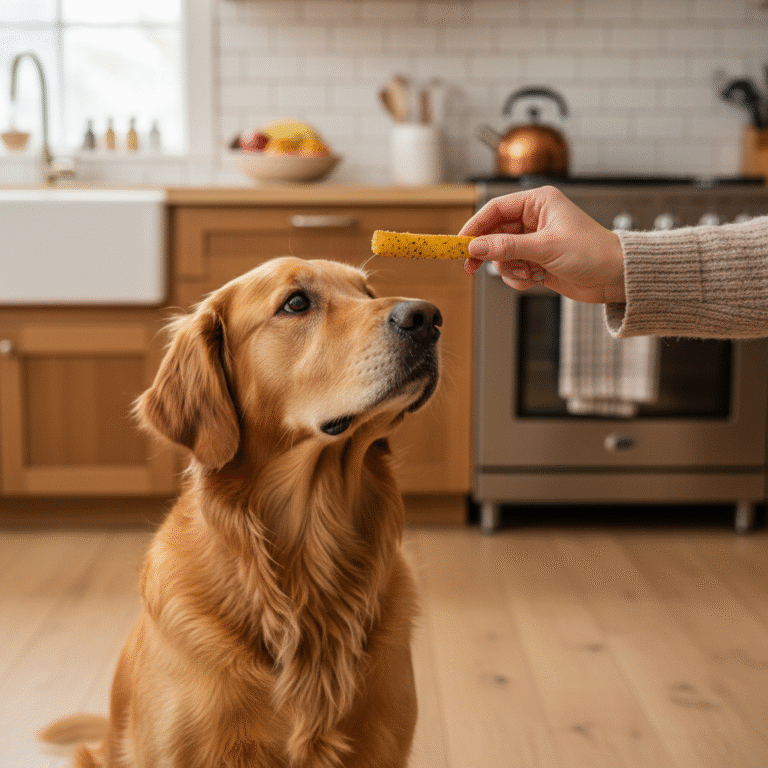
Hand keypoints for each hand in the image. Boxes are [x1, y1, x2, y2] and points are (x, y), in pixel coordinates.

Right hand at [460, 186, 625, 303]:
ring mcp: (534, 242)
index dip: (475, 226)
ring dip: (510, 268)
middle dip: (489, 252)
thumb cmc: (592, 253)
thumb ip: (507, 247)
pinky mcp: (536, 261)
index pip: (496, 209)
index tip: (461, 244)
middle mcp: (534, 219)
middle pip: (494, 233)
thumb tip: (476, 247)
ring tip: (529, 273)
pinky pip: (512, 269)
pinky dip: (518, 278)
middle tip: (471, 267)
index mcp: (539, 203)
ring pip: (502, 255)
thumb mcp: (546, 248)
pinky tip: (536, 279)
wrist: (615, 278)